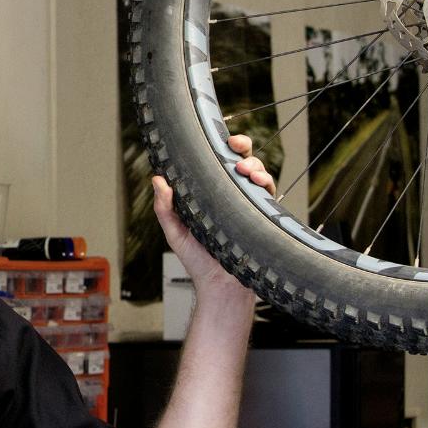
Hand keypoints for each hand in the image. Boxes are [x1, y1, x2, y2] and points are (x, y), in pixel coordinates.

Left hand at [152, 134, 273, 294]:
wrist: (220, 287)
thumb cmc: (198, 261)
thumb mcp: (175, 231)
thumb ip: (165, 207)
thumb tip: (157, 180)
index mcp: (210, 195)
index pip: (217, 165)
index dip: (219, 149)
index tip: (216, 140)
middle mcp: (231, 197)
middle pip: (241, 163)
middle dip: (242, 148)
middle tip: (235, 146)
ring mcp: (249, 206)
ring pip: (257, 174)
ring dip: (254, 165)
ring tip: (245, 169)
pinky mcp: (262, 218)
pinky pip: (269, 195)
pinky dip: (266, 183)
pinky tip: (259, 182)